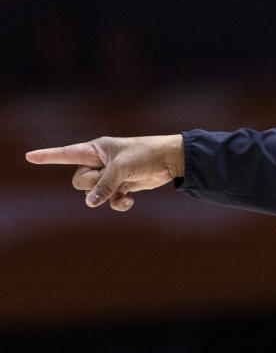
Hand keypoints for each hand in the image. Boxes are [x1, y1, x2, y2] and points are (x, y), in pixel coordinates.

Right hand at [26, 135, 184, 211]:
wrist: (171, 161)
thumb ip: (104, 185)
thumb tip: (90, 203)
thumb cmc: (146, 155)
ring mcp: (109, 175)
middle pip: (79, 181)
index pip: (66, 153)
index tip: (29, 157)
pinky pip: (109, 200)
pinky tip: (130, 199)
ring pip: (93, 193)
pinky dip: (118, 203)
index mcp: (95, 149)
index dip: (47, 156)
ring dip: (107, 195)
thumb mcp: (122, 168)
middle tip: (112, 176)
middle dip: (93, 184)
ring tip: (124, 187)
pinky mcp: (121, 185)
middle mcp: (99, 162)